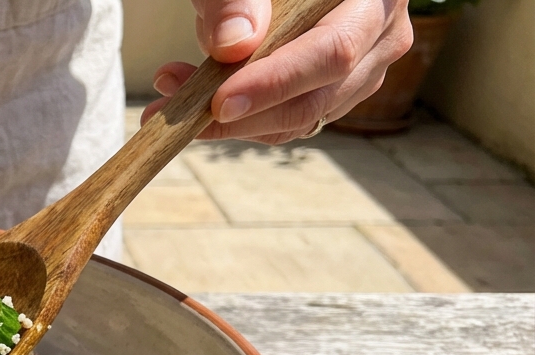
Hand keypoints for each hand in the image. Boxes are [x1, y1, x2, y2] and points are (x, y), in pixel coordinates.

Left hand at [142, 0, 413, 143]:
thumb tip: (233, 45)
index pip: (334, 49)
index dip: (277, 81)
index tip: (220, 103)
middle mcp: (383, 34)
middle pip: (318, 96)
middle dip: (242, 113)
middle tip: (175, 111)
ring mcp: (365, 68)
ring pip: (302, 118)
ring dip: (232, 121)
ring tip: (171, 96)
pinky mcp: (336, 92)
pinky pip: (290, 121)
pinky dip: (241, 121)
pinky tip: (194, 101)